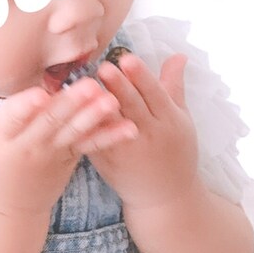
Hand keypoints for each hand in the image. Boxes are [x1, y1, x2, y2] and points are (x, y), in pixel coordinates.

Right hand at [0, 77, 137, 219]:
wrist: (7, 212)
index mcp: (1, 139)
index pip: (12, 119)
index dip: (25, 108)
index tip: (39, 94)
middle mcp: (28, 147)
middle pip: (50, 122)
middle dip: (71, 104)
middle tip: (90, 84)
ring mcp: (51, 155)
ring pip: (74, 132)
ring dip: (94, 116)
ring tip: (112, 99)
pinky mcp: (70, 160)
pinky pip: (91, 146)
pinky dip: (109, 137)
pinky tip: (129, 126)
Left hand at [86, 52, 198, 208]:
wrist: (165, 197)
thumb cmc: (176, 152)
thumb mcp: (181, 119)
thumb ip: (174, 87)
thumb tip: (178, 55)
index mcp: (170, 121)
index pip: (155, 94)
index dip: (141, 77)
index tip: (128, 58)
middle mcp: (150, 135)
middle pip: (133, 107)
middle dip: (119, 88)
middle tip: (104, 68)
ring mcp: (128, 150)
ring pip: (112, 124)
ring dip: (98, 105)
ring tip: (86, 86)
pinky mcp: (108, 162)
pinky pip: (95, 141)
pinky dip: (85, 126)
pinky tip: (72, 110)